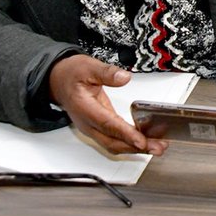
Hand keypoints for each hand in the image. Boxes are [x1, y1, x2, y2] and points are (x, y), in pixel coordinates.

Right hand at [48, 55, 165, 155]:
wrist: (58, 81)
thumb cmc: (71, 75)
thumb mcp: (88, 67)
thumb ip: (106, 73)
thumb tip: (123, 77)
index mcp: (84, 108)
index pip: (107, 124)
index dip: (125, 134)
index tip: (141, 141)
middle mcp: (88, 123)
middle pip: (112, 141)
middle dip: (136, 147)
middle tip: (157, 147)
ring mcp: (92, 128)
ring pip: (113, 145)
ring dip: (135, 149)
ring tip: (156, 147)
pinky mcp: (98, 128)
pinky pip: (114, 141)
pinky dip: (129, 144)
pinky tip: (144, 143)